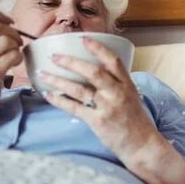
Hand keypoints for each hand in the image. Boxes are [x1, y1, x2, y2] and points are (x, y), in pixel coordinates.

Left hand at [39, 36, 166, 160]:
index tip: (82, 39)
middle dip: (71, 62)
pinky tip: (48, 95)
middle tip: (55, 56)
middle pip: (93, 72)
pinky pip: (74, 108)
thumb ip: (116, 83)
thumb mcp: (131, 96)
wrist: (141, 144)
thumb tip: (93, 70)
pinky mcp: (97, 121)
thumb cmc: (135, 120)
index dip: (97, 48)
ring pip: (79, 89)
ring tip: (43, 73)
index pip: (113, 61)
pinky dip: (59, 100)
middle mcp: (117, 93)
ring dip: (58, 80)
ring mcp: (107, 107)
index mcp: (127, 84)